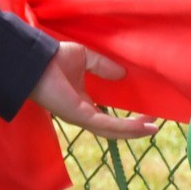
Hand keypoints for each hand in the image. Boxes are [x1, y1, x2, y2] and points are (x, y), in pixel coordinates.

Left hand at [29, 41, 159, 137]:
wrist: (36, 61)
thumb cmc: (54, 58)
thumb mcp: (85, 58)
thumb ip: (103, 66)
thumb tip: (122, 74)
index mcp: (82, 102)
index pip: (107, 116)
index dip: (126, 118)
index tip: (146, 113)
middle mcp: (82, 114)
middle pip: (113, 128)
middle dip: (134, 128)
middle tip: (154, 124)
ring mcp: (82, 118)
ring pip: (113, 131)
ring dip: (134, 131)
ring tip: (153, 129)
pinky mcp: (81, 117)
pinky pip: (108, 126)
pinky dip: (127, 128)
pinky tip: (143, 127)